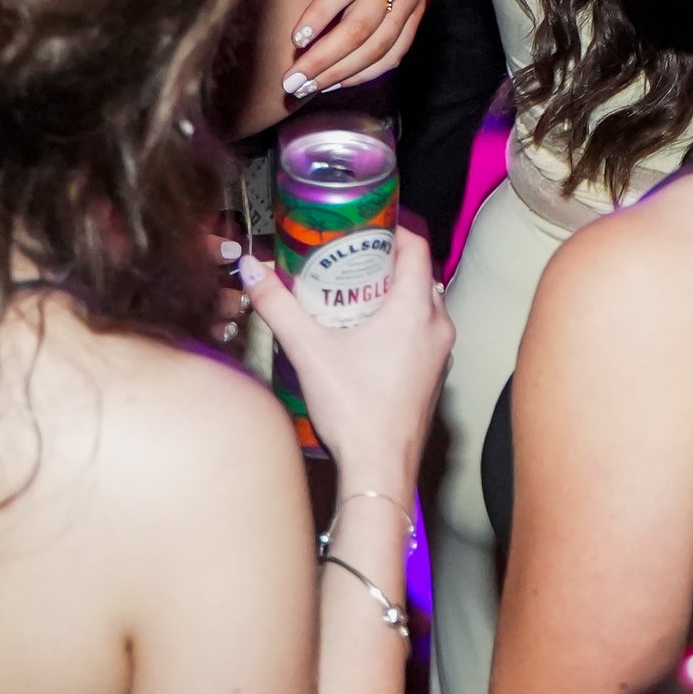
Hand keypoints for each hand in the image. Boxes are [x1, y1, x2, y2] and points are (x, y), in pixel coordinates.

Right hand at [240, 224, 450, 481]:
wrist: (381, 467)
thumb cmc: (354, 409)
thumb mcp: (308, 350)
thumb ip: (278, 306)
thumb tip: (252, 271)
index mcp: (415, 310)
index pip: (416, 247)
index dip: (392, 230)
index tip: (361, 226)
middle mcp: (438, 326)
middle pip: (417, 275)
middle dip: (384, 263)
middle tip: (346, 259)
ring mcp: (440, 353)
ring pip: (421, 305)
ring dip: (391, 295)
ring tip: (350, 294)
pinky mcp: (433, 374)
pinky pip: (421, 333)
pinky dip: (398, 323)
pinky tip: (364, 336)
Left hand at [260, 0, 440, 97]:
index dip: (321, 14)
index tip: (295, 39)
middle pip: (361, 25)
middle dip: (325, 58)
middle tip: (292, 81)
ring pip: (379, 45)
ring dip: (342, 72)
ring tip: (308, 88)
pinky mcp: (417, 14)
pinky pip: (396, 51)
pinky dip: (368, 72)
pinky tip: (338, 82)